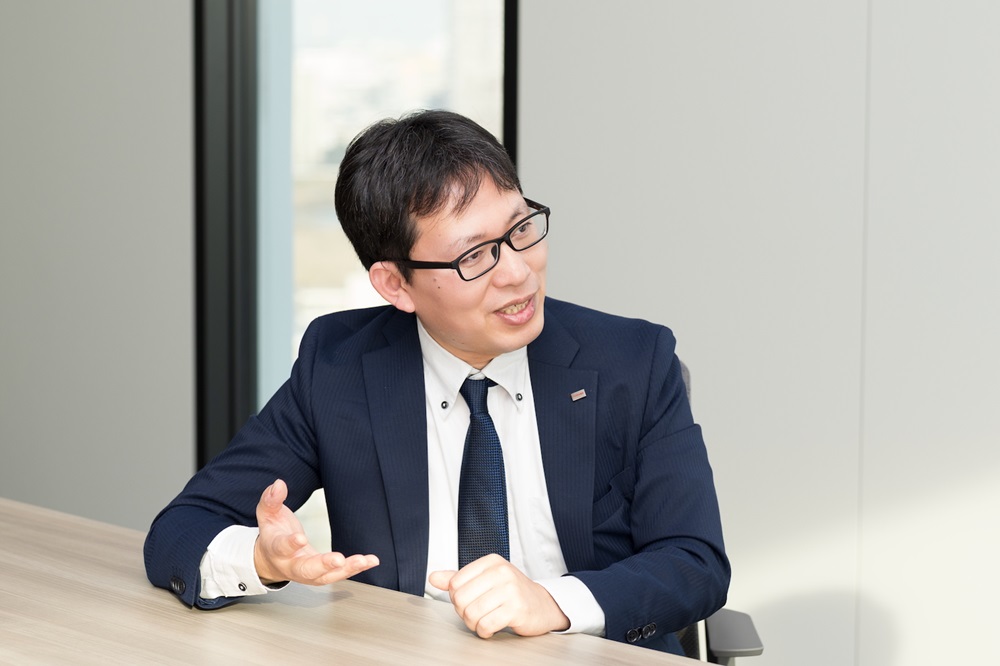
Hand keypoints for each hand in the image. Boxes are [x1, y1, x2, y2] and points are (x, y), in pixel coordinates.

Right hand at [253, 479, 378, 585]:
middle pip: (306, 569)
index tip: (301, 538)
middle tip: (338, 560)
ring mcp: (307, 573)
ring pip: (325, 576)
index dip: (290, 543)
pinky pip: (338, 574)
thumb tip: (278, 484)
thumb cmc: (273, 534)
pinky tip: (370, 561)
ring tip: (363, 561)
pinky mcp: (321, 575)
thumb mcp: (267, 514)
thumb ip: (271, 499)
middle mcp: (291, 565)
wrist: (270, 560)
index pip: (282, 547)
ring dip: (345, 569)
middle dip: (322, 565)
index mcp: (276, 549)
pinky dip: (355, 569)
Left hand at [429, 554, 569, 637]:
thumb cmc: (511, 592)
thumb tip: (433, 577)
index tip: (469, 601)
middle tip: (475, 614)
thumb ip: (458, 579)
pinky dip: (484, 631)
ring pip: (472, 613)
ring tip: (483, 621)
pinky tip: (491, 628)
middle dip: (464, 613)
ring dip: (474, 624)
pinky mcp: (517, 609)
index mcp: (491, 562)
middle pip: (461, 599)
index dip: (457, 597)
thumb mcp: (485, 580)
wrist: (542, 605)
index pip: (455, 582)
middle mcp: (501, 572)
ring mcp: (510, 590)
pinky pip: (486, 625)